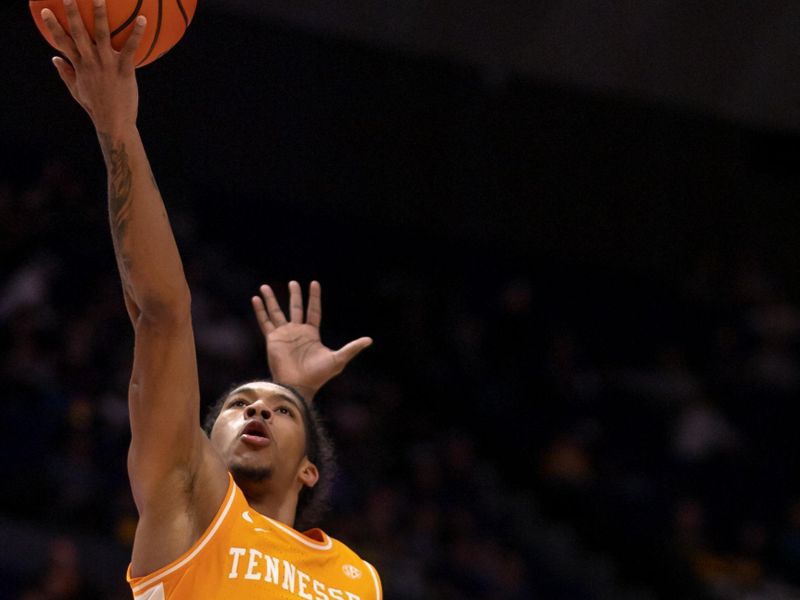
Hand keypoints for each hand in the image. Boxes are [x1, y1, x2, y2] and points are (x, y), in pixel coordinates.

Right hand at [42, 0, 145, 133]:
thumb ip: (65, 73)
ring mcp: (107, 65)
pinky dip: (137, 34)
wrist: (113, 122)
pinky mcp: (124, 70)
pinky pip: (130, 48)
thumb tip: (53, 59)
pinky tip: (143, 19)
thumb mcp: (76, 91)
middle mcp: (90, 62)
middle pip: (78, 33)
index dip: (52, 25)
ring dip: (100, 15)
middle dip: (73, 13)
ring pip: (102, 35)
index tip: (45, 10)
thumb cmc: (96, 107)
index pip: (62, 42)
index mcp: (78, 66)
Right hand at [252, 281, 372, 401]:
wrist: (299, 386)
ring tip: (264, 286)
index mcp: (311, 334)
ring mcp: (284, 335)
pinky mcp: (272, 339)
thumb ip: (352, 348)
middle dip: (294, 295)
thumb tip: (370, 340)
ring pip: (277, 312)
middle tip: (293, 282)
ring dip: (271, 299)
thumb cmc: (318, 375)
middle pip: (295, 308)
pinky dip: (260, 310)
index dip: (314, 298)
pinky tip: (256, 299)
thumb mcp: (338, 359)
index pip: (313, 311)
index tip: (314, 283)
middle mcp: (297, 332)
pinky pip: (265, 322)